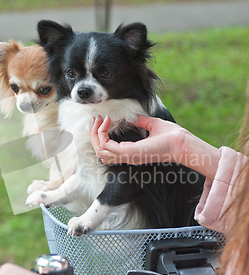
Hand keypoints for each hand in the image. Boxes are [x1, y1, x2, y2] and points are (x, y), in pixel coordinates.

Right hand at [90, 115, 220, 179]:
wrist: (181, 142)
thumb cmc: (171, 136)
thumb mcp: (152, 125)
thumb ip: (140, 121)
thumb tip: (131, 117)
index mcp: (131, 152)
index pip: (107, 149)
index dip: (100, 135)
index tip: (104, 120)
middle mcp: (126, 156)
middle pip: (99, 152)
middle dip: (94, 135)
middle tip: (96, 120)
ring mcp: (126, 155)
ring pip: (99, 150)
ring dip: (95, 134)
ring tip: (100, 121)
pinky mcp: (128, 152)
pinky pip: (106, 146)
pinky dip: (102, 133)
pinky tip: (107, 122)